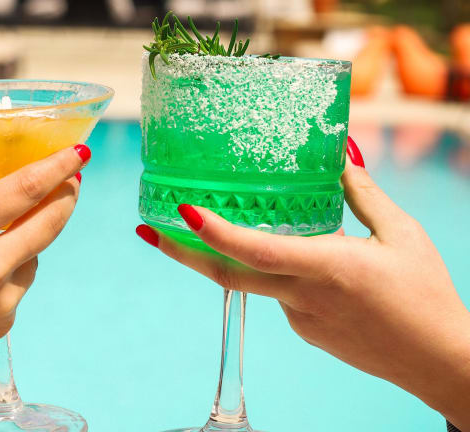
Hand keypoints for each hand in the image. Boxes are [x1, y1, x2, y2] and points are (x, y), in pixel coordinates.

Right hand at [0, 144, 89, 386]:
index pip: (27, 188)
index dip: (59, 166)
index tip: (79, 151)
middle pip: (51, 220)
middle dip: (68, 194)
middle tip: (74, 177)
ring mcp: (1, 296)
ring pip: (37, 252)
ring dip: (34, 233)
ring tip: (11, 226)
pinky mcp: (4, 320)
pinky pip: (21, 282)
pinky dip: (13, 267)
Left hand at [136, 140, 469, 428]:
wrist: (438, 362)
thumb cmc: (425, 296)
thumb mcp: (402, 235)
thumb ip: (364, 194)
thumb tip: (341, 155)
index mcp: (326, 268)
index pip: (253, 252)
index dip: (212, 233)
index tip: (180, 211)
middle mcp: (301, 297)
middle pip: (227, 275)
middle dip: (180, 253)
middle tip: (146, 230)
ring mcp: (298, 319)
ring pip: (255, 280)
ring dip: (234, 255)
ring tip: (226, 221)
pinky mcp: (303, 331)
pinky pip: (278, 293)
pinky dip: (274, 271)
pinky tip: (302, 257)